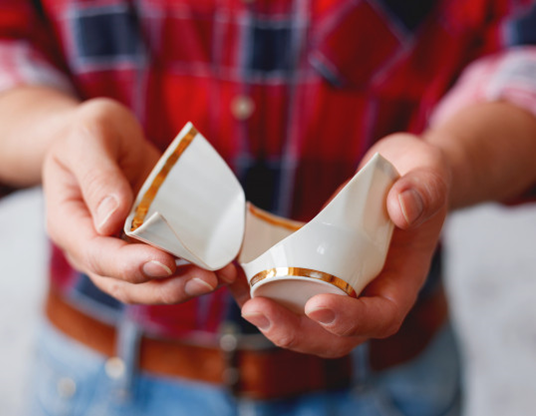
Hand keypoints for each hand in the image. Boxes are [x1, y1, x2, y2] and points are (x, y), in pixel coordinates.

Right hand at [43, 98, 235, 303]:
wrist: (102, 138)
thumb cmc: (87, 132)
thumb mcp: (88, 137)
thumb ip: (97, 175)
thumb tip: (112, 220)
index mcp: (70, 224)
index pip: (96, 255)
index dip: (129, 265)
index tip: (164, 262)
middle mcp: (94, 247)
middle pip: (126, 283)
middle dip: (167, 287)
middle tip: (206, 279)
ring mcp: (123, 250)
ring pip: (151, 282)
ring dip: (186, 285)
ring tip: (222, 276)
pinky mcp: (149, 244)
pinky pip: (171, 265)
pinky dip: (196, 267)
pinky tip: (225, 264)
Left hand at [231, 133, 449, 357]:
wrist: (400, 174)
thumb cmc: (418, 175)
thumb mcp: (427, 173)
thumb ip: (421, 190)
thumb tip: (401, 207)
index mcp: (401, 284)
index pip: (380, 317)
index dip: (350, 320)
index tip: (317, 307)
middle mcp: (368, 295)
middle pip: (333, 335)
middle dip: (293, 332)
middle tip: (255, 311)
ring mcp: (340, 287)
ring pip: (303, 321)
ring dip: (269, 317)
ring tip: (236, 297)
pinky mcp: (316, 272)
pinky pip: (288, 291)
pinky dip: (259, 287)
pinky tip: (233, 273)